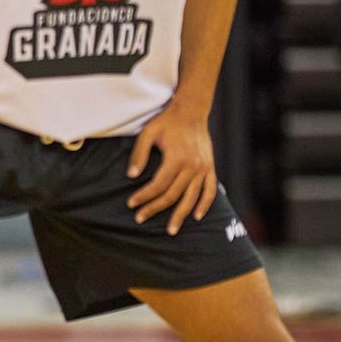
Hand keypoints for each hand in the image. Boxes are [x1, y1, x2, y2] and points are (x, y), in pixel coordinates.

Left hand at [126, 102, 216, 234]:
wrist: (191, 111)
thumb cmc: (167, 121)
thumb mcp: (148, 133)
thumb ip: (139, 154)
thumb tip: (131, 176)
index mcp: (176, 158)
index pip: (158, 185)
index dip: (144, 196)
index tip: (131, 204)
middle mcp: (192, 166)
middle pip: (173, 195)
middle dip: (155, 208)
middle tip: (140, 219)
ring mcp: (203, 168)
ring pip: (191, 197)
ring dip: (180, 215)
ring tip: (170, 230)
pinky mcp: (210, 167)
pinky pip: (210, 190)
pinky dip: (204, 204)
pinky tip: (197, 216)